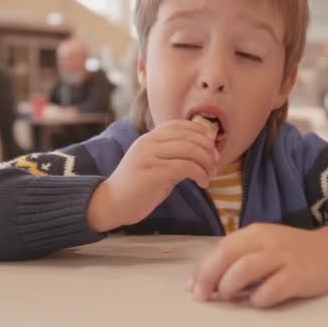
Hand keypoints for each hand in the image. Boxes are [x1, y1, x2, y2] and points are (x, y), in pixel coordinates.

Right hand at [87, 120, 218, 231]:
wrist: (112, 203)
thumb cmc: (138, 186)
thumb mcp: (158, 164)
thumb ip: (175, 155)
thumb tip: (204, 152)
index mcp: (149, 137)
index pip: (180, 125)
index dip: (200, 133)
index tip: (212, 147)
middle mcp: (148, 142)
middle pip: (188, 137)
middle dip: (207, 150)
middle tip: (215, 163)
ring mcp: (149, 156)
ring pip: (189, 150)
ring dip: (206, 163)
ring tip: (210, 175)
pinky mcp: (152, 173)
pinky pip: (184, 167)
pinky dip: (199, 174)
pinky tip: (203, 183)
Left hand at [188, 223, 327, 307]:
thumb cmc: (290, 252)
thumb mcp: (263, 245)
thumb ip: (238, 257)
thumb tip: (206, 279)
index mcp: (254, 232)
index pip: (221, 247)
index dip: (203, 268)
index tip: (193, 286)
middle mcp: (267, 240)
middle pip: (228, 254)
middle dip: (209, 276)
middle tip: (202, 296)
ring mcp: (283, 256)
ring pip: (246, 268)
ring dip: (230, 285)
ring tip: (228, 297)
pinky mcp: (298, 275)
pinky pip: (272, 288)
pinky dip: (259, 298)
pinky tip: (257, 301)